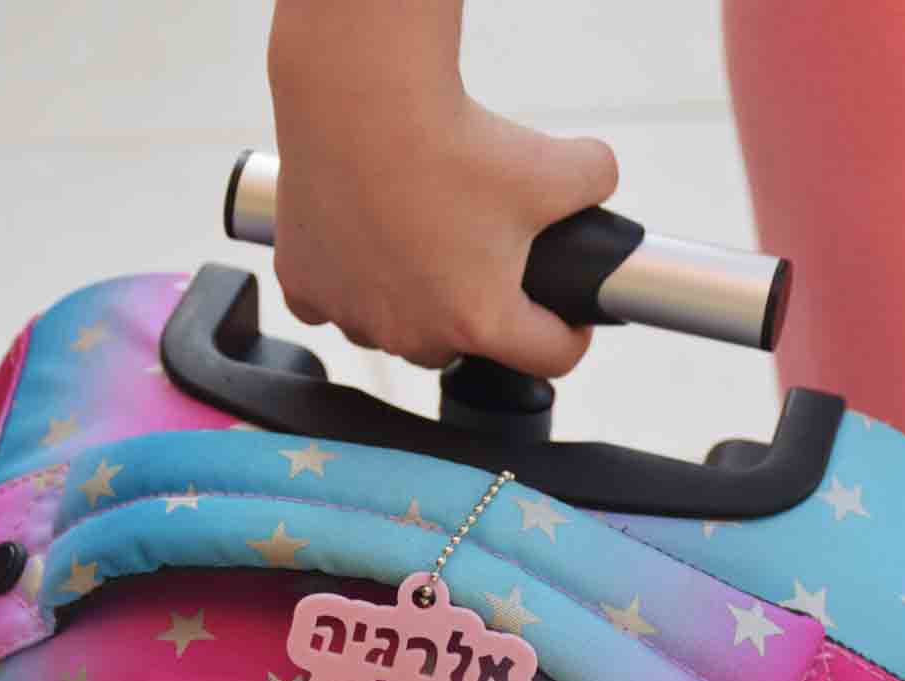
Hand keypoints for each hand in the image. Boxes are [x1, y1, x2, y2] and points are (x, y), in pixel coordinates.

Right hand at [271, 93, 618, 376]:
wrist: (360, 98)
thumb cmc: (451, 141)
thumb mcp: (555, 166)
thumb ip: (595, 182)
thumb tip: (599, 182)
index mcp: (480, 322)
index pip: (550, 358)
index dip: (571, 335)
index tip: (567, 315)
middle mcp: (414, 335)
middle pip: (463, 347)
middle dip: (478, 313)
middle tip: (481, 259)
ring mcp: (354, 317)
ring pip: (396, 330)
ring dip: (412, 305)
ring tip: (420, 245)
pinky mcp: (305, 289)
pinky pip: (334, 306)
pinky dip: (349, 285)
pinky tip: (362, 245)